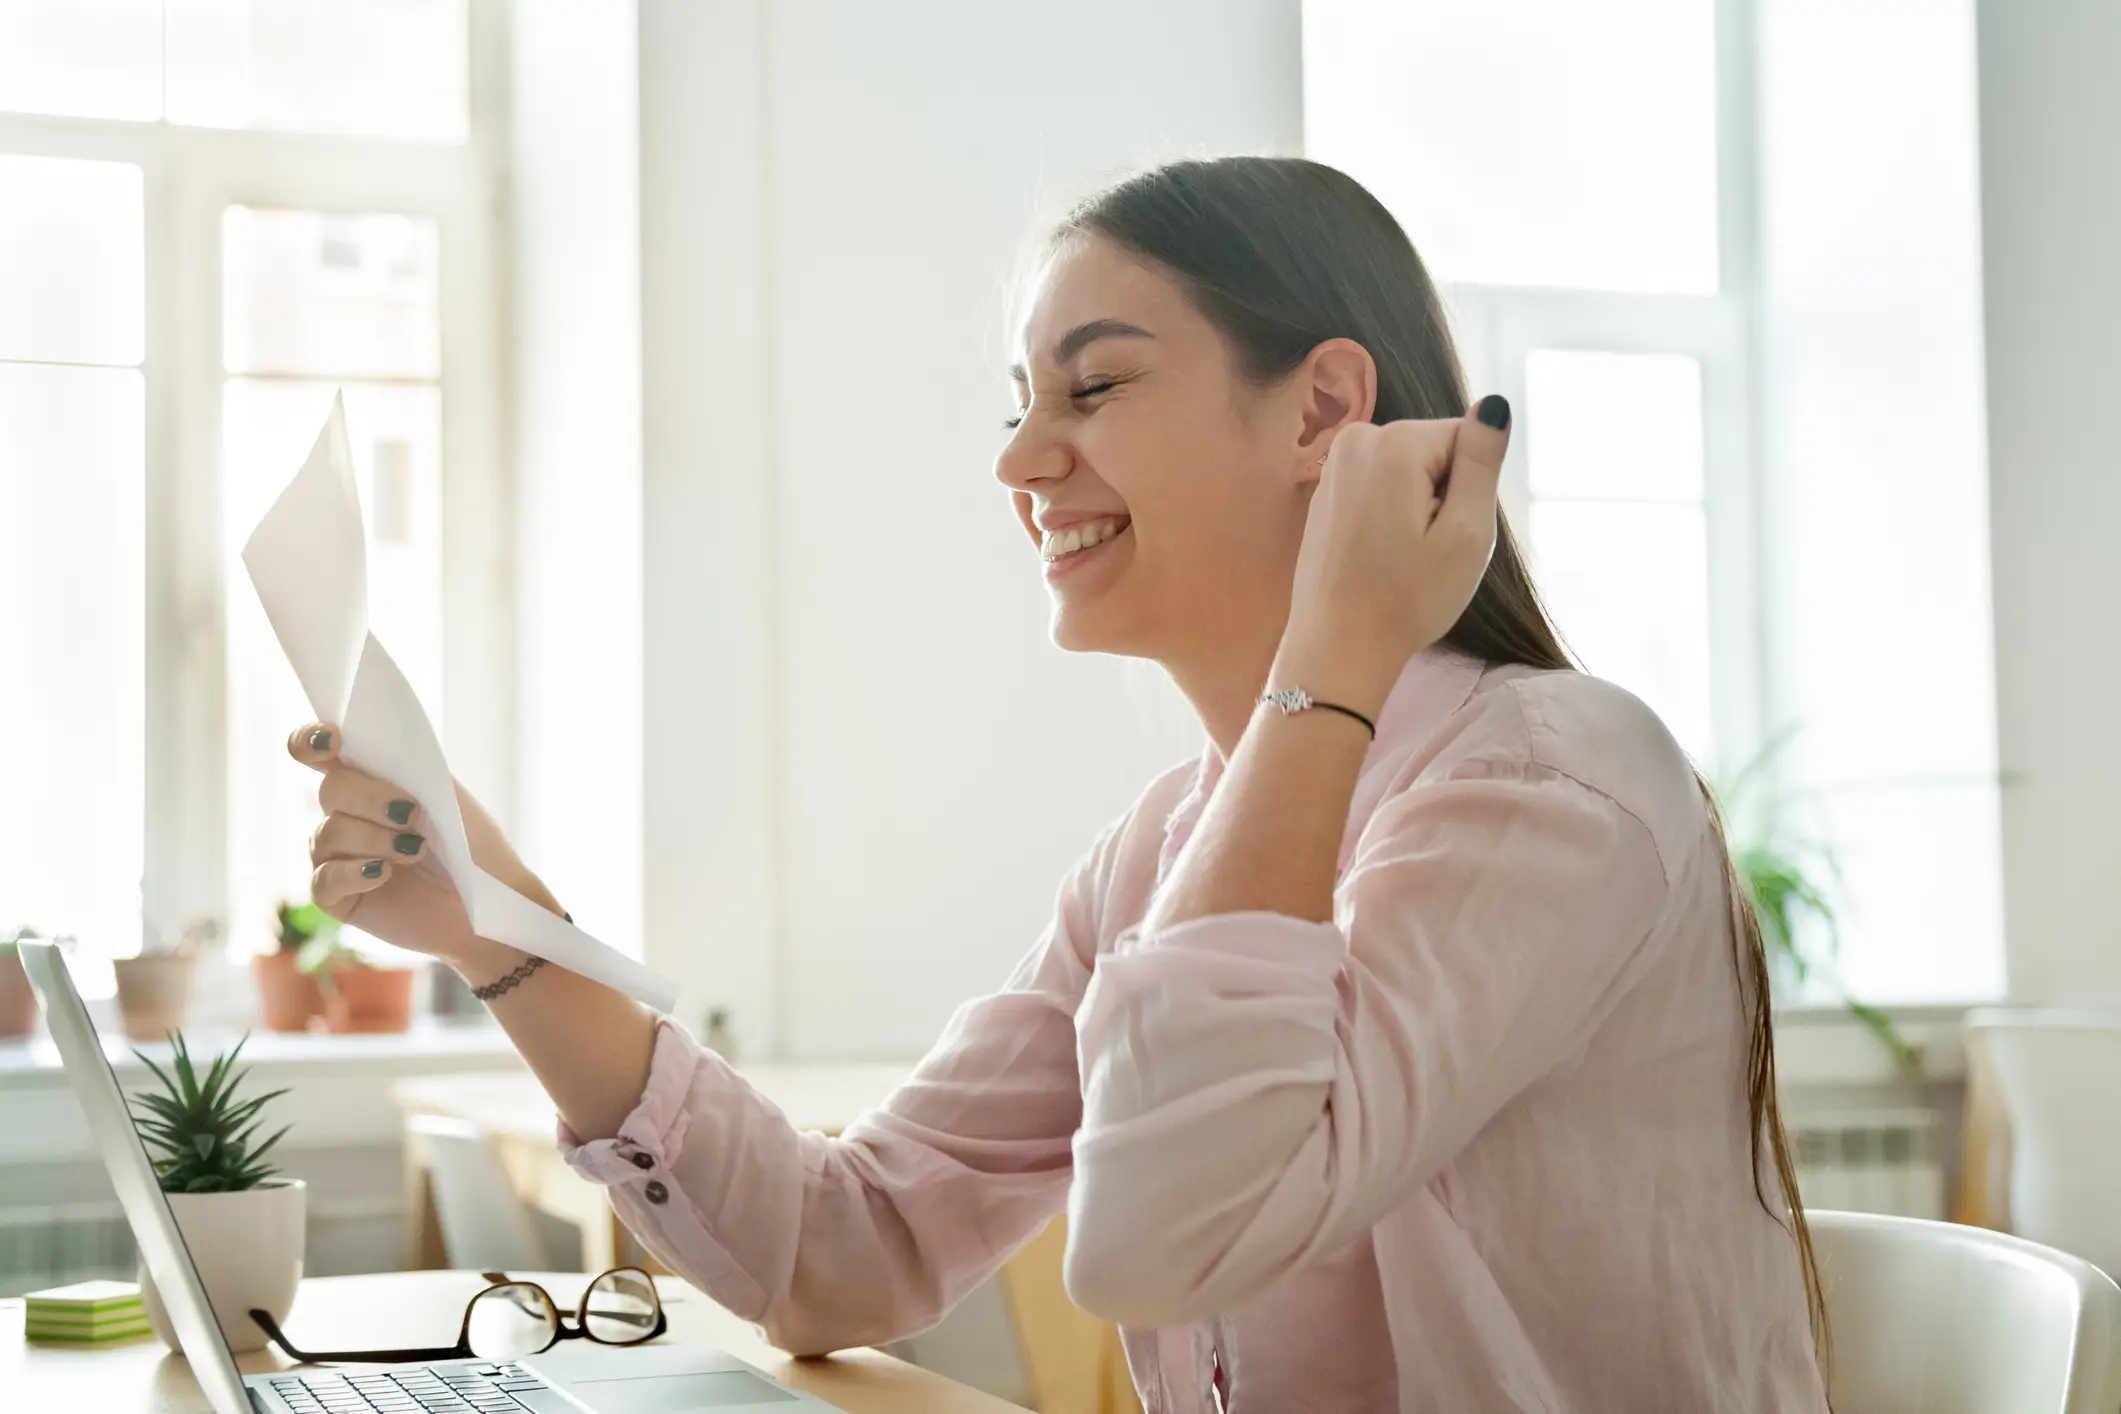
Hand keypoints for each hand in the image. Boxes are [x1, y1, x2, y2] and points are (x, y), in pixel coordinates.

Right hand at [287, 723, 558, 970]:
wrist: (489, 899)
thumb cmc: (471, 846)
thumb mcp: (447, 797)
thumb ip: (407, 769)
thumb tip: (371, 749)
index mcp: (366, 782)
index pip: (315, 752)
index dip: (311, 740)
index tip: (334, 740)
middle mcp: (343, 816)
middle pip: (330, 790)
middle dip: (372, 798)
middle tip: (414, 814)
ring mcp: (335, 857)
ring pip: (328, 834)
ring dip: (376, 838)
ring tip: (416, 851)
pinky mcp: (337, 898)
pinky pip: (324, 880)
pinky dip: (355, 872)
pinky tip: (383, 873)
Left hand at [1276, 397, 1510, 713]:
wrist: (1338, 648)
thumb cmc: (1408, 599)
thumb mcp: (1467, 532)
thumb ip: (1483, 460)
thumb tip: (1494, 404)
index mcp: (1394, 442)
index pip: (1467, 439)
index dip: (1470, 490)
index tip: (1446, 533)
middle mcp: (1357, 438)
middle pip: (1436, 451)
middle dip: (1444, 496)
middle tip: (1427, 550)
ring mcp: (1336, 464)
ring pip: (1411, 471)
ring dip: (1419, 508)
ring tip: (1402, 554)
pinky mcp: (1327, 490)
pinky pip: (1382, 488)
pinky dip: (1392, 516)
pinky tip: (1380, 555)